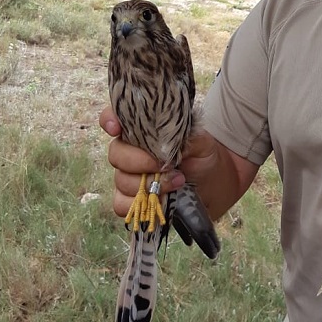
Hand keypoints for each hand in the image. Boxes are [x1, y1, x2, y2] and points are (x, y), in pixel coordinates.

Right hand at [101, 106, 217, 218]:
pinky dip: (139, 204)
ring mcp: (128, 176)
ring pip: (120, 180)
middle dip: (140, 161)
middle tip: (167, 165)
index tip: (116, 129)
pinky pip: (121, 204)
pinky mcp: (131, 200)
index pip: (115, 118)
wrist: (212, 182)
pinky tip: (162, 200)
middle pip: (116, 154)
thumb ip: (185, 133)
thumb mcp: (200, 140)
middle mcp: (130, 150)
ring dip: (148, 184)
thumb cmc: (202, 155)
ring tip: (177, 181)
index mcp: (143, 129)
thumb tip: (171, 133)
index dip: (109, 120)